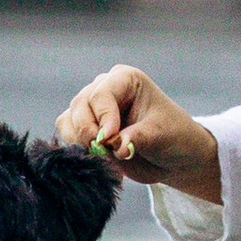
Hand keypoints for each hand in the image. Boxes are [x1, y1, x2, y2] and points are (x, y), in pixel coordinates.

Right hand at [57, 66, 223, 206]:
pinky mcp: (85, 128)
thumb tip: (116, 146)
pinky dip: (78, 149)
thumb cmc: (173, 136)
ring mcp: (93, 108)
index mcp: (125, 79)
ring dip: (82, 142)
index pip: (101, 94)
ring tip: (106, 158)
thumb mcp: (160, 136)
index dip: (102, 118)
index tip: (109, 140)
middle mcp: (105, 88)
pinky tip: (99, 160)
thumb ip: (137, 138)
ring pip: (69, 120)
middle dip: (90, 132)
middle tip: (106, 153)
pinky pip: (67, 135)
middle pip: (80, 106)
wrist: (173, 157)